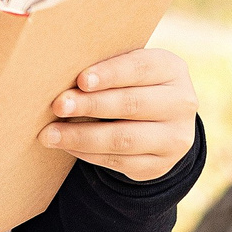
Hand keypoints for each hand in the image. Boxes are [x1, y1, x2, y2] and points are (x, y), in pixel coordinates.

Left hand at [40, 47, 196, 180]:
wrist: (159, 122)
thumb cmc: (130, 83)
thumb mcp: (128, 68)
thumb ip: (104, 66)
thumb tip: (58, 69)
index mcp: (172, 69)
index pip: (141, 68)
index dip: (110, 74)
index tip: (81, 80)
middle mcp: (181, 103)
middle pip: (132, 104)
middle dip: (90, 105)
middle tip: (58, 105)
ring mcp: (175, 138)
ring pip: (124, 139)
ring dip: (82, 136)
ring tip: (51, 133)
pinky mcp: (160, 165)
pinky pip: (120, 162)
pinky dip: (89, 154)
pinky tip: (67, 145)